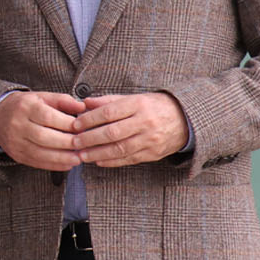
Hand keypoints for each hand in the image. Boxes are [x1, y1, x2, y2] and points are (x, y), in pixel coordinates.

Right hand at [0, 91, 84, 170]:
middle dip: (66, 142)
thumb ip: (63, 101)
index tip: (82, 128)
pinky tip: (67, 164)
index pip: (48, 117)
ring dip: (61, 157)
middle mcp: (18, 125)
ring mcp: (15, 142)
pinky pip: (36, 162)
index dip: (67, 124)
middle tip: (83, 144)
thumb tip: (82, 108)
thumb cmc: (25, 106)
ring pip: (40, 152)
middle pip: (44, 137)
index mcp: (26, 107)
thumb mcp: (42, 97)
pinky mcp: (16, 154)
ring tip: (78, 158)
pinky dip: (54, 165)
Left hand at [73, 93, 188, 166]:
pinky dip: (112, 161)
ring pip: (120, 149)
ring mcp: (150, 139)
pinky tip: (98, 161)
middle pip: (113, 132)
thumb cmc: (153, 106)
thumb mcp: (134, 98)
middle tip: (74, 142)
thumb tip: (85, 103)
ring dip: (98, 153)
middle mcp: (145, 122)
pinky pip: (129, 159)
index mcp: (139, 105)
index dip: (90, 119)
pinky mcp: (153, 153)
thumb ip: (109, 101)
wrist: (185, 120)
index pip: (110, 112)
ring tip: (82, 155)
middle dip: (90, 139)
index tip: (75, 124)